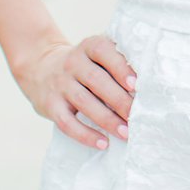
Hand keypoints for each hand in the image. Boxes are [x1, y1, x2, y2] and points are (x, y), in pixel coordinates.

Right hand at [15, 34, 137, 150]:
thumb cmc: (84, 64)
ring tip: (126, 133)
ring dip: (107, 120)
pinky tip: (103, 143)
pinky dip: (85, 135)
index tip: (136, 84)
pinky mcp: (49, 105)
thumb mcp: (96, 54)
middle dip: (119, 99)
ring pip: (84, 102)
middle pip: (97, 80)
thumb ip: (118, 60)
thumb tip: (149, 82)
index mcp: (89, 46)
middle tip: (137, 115)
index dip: (120, 67)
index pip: (104, 52)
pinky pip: (67, 123)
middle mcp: (72, 63)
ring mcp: (60, 84)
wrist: (40, 67)